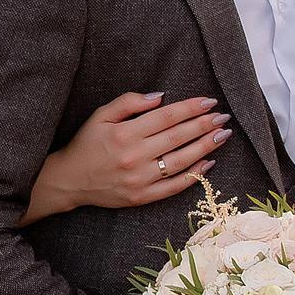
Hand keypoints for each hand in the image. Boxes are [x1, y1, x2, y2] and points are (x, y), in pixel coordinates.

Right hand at [33, 92, 232, 216]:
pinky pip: (174, 186)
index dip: (190, 108)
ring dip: (205, 147)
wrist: (69, 180)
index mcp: (125, 133)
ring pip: (181, 161)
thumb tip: (160, 97)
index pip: (167, 117)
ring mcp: (140, 179)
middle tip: (224, 117)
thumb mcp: (100, 115)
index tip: (210, 102)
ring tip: (222, 135)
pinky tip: (209, 163)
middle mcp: (135, 156)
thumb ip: (129, 102)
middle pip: (178, 137)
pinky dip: (194, 175)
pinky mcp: (142, 197)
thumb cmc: (86, 144)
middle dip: (204, 125)